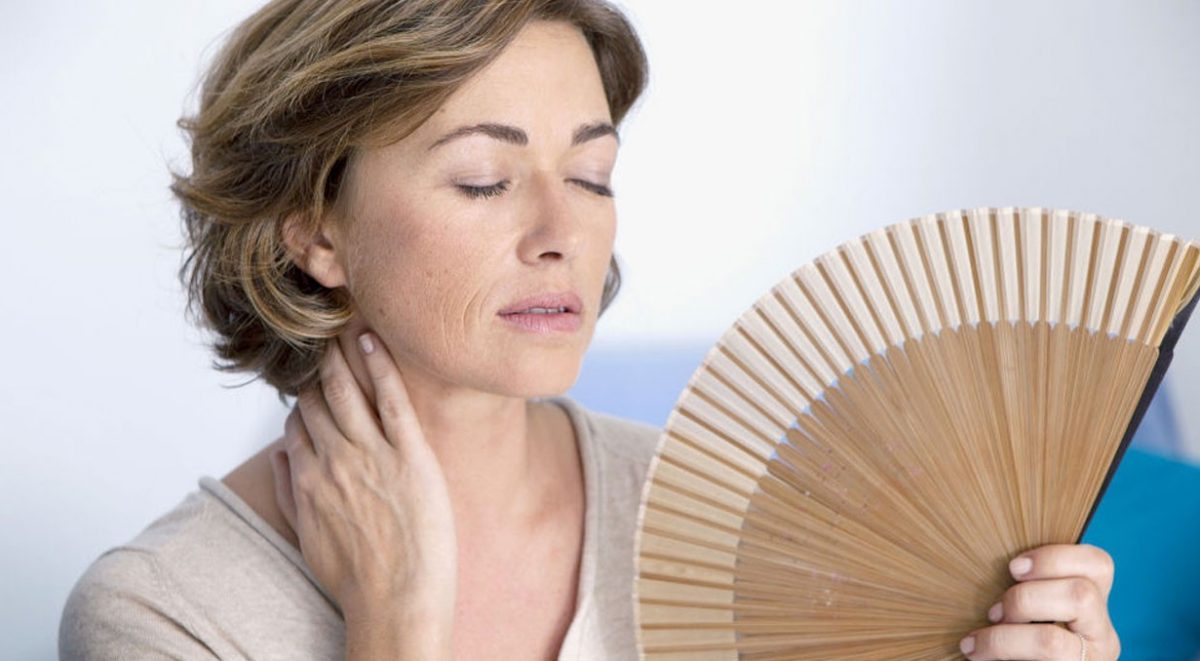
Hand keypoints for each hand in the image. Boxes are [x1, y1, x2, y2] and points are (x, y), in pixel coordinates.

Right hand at [268, 331, 456, 633]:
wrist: (396, 603)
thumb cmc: (355, 578)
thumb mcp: (307, 535)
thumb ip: (288, 491)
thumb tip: (281, 454)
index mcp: (307, 477)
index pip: (297, 420)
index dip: (304, 395)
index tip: (311, 374)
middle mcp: (332, 460)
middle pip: (318, 398)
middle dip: (317, 363)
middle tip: (321, 330)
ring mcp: (370, 455)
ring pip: (347, 390)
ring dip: (341, 353)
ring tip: (341, 323)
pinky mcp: (408, 456)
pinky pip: (390, 399)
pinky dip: (378, 364)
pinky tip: (372, 339)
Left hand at [960, 543, 1119, 659]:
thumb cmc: (1017, 638)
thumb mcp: (1027, 607)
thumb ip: (1026, 586)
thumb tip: (988, 556)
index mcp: (1092, 603)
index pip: (1097, 563)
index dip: (1054, 557)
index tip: (1013, 567)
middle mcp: (1101, 631)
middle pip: (1082, 595)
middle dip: (1024, 598)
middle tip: (993, 612)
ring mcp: (1092, 659)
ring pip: (1052, 640)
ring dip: (1005, 636)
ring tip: (979, 641)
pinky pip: (1042, 659)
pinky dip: (1000, 649)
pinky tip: (976, 651)